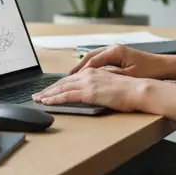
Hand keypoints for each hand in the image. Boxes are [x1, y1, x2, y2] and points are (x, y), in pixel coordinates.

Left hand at [32, 67, 151, 111]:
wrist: (139, 90)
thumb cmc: (130, 90)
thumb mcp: (112, 85)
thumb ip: (100, 86)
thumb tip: (94, 92)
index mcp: (94, 72)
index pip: (71, 79)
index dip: (58, 85)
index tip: (48, 91)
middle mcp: (88, 74)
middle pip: (63, 82)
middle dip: (48, 89)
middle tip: (36, 95)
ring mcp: (88, 83)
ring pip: (61, 88)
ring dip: (47, 94)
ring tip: (37, 99)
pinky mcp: (89, 92)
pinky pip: (66, 95)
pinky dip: (54, 99)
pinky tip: (46, 102)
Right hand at [68, 43, 170, 79]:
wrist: (163, 66)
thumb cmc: (149, 70)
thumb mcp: (129, 75)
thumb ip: (111, 75)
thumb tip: (93, 76)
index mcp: (115, 51)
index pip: (93, 61)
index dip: (81, 71)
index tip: (71, 79)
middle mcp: (114, 48)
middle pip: (90, 56)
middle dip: (78, 67)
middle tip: (66, 77)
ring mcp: (116, 50)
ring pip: (94, 57)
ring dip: (83, 65)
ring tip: (72, 75)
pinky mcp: (119, 55)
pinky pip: (100, 59)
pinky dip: (92, 65)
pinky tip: (86, 73)